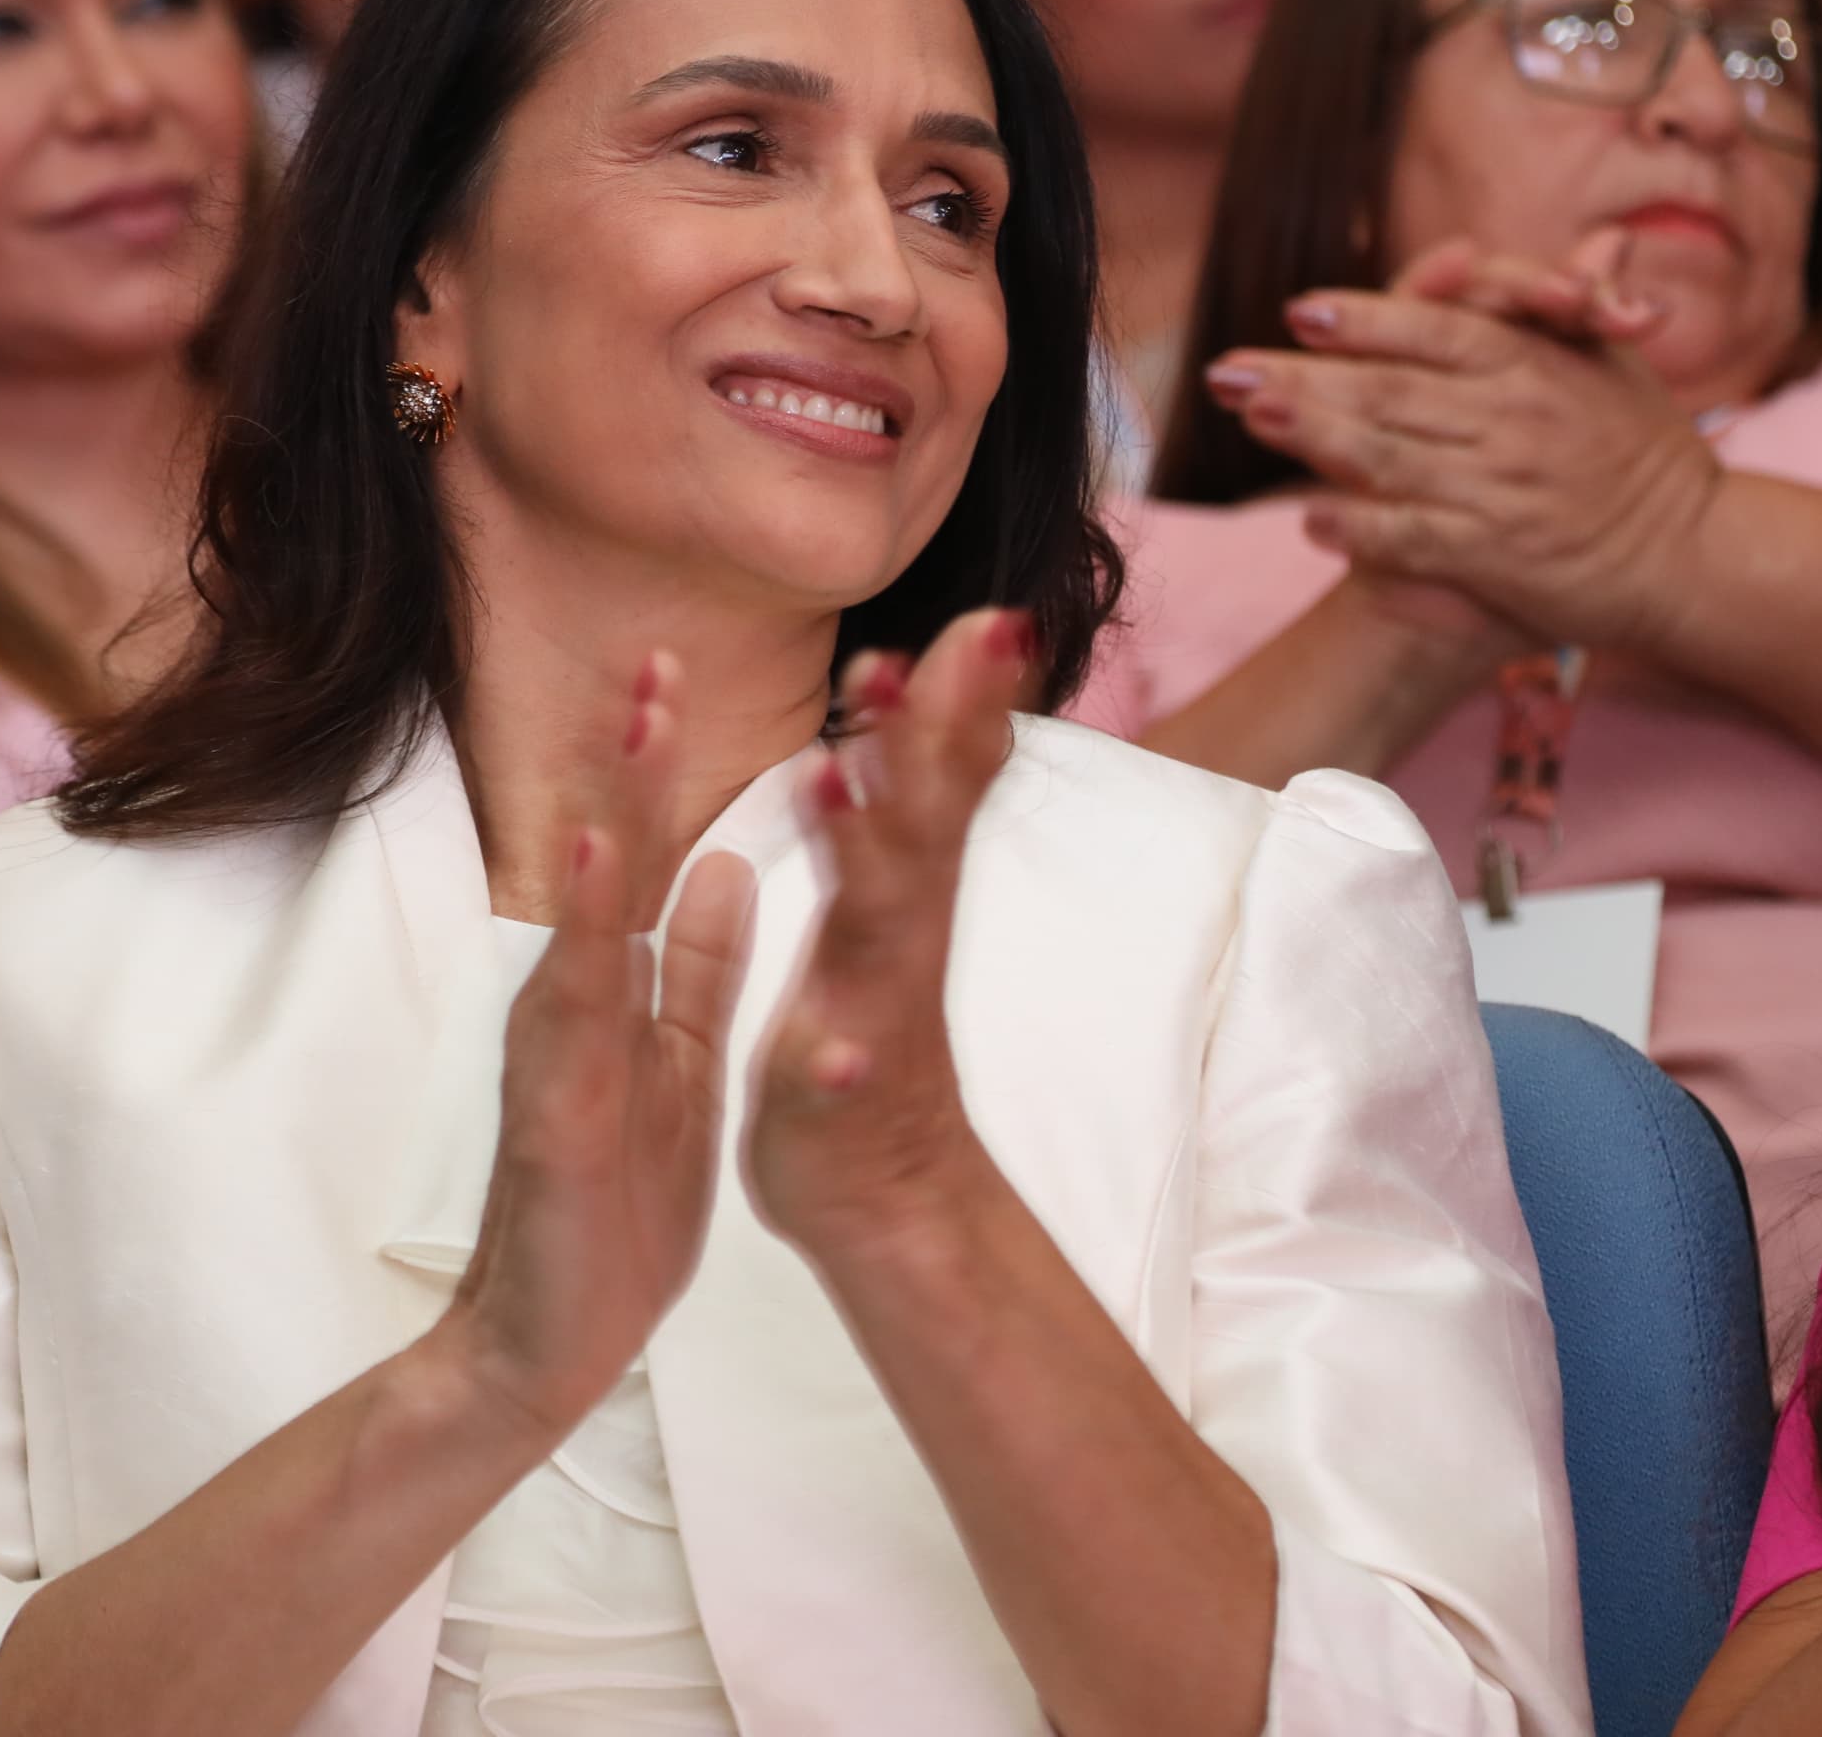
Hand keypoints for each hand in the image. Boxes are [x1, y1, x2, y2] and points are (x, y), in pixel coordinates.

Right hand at [445, 655, 758, 1435]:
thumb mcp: (677, 1065)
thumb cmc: (611, 1213)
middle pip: (610, 852)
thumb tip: (723, 863)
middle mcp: (575, 997)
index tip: (679, 665)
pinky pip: (578, 1002)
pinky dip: (591, 922)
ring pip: (590, 905)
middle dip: (633, 751)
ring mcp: (561, 1045)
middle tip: (655, 650)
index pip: (641, 853)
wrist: (548, 1342)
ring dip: (616, 804)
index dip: (660, 762)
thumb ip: (694, 968)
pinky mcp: (561, 1104)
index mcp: (612, 988)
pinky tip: (604, 855)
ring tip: (639, 716)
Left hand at [743, 609, 1018, 1270]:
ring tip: (839, 775)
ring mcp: (875, 1022)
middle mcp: (900, 946)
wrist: (896, 1202)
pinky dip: (837, 1057)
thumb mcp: (907, 907)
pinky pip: (837, 1077)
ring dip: (867, 854)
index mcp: (901, 897)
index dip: (962, 706)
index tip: (990, 620)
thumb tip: (967, 704)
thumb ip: (933, 809)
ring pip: (880, 930)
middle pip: (925, 830)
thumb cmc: (879, 1039)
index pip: (943, 781)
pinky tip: (830, 1042)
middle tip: (937, 653)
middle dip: (929, 741)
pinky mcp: (833, 1105)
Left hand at [1201, 235, 1721, 657]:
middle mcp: (1512, 421)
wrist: (1696, 553)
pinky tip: (1311, 520)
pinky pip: (1417, 539)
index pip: (1436, 330)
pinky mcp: (1500, 557)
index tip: (1299, 311)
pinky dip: (1362, 529)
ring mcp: (1502, 490)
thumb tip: (1551, 244)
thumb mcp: (1614, 363)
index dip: (1364, 319)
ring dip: (1314, 438)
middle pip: (1390, 391)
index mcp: (1535, 365)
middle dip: (1303, 378)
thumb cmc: (1649, 451)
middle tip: (1229, 371)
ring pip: (1391, 457)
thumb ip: (1564, 306)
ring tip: (1252, 420)